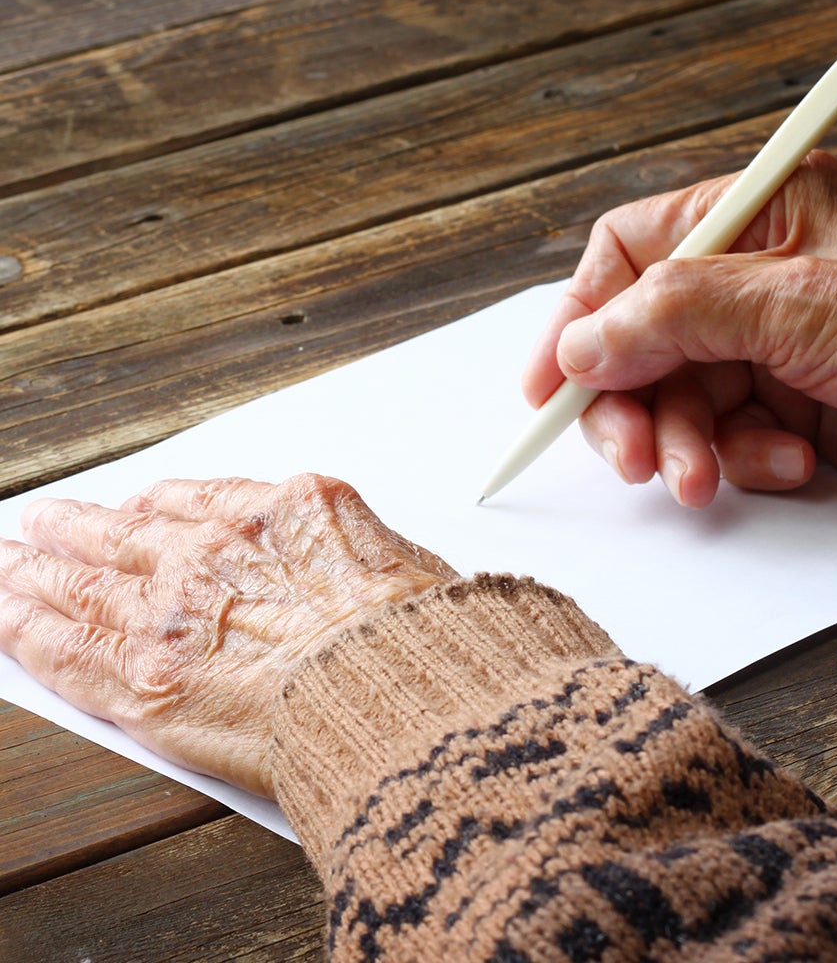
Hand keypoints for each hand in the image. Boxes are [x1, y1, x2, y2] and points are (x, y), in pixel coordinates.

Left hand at [0, 474, 455, 796]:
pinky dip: (27, 631)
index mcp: (293, 510)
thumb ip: (358, 561)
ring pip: (84, 583)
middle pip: (130, 533)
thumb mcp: (411, 570)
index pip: (200, 501)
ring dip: (38, 574)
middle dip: (82, 529)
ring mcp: (177, 614)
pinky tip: (8, 619)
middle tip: (46, 524)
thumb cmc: (432, 646)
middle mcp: (226, 551)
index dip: (157, 507)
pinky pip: (67, 648)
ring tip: (12, 566)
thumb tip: (353, 575)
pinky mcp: (149, 679)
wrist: (414, 698)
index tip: (137, 507)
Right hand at [522, 150, 836, 509]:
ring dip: (684, 445)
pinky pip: (727, 439)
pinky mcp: (797, 408)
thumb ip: (678, 315)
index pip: (632, 252)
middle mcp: (761, 276)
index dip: (583, 317)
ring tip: (703, 476)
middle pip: (642, 338)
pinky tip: (790, 460)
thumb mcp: (795, 306)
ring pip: (679, 399)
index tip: (551, 385)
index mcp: (762, 214)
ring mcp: (777, 344)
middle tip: (631, 456)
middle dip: (631, 402)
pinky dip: (744, 460)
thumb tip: (587, 344)